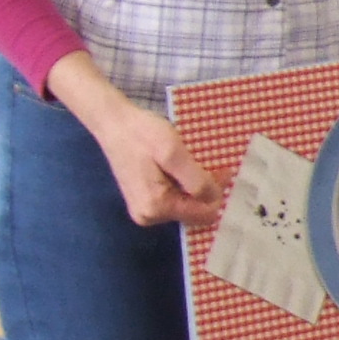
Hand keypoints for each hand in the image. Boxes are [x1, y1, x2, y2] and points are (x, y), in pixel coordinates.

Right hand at [49, 55, 220, 226]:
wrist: (114, 123)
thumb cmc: (142, 134)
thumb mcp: (173, 153)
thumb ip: (195, 180)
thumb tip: (215, 198)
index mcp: (156, 208)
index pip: (203, 214)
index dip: (217, 192)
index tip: (224, 170)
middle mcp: (149, 216)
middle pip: (195, 211)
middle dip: (207, 190)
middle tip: (214, 164)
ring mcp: (145, 210)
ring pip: (186, 205)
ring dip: (196, 186)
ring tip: (196, 163)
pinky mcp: (145, 200)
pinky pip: (175, 199)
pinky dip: (184, 185)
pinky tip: (184, 168)